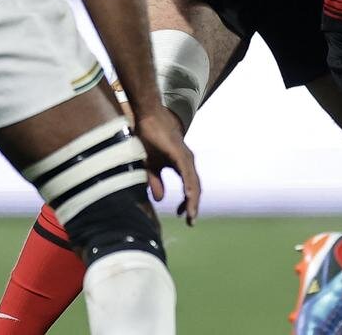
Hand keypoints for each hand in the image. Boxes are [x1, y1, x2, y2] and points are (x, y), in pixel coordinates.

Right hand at [134, 107, 200, 224]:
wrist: (146, 117)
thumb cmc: (148, 139)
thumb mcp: (150, 166)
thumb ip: (156, 182)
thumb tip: (160, 199)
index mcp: (181, 165)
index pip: (190, 187)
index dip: (188, 202)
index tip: (185, 217)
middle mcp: (187, 162)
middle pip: (195, 188)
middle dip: (193, 206)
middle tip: (191, 222)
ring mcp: (185, 157)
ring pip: (193, 183)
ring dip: (193, 200)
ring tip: (191, 215)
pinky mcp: (180, 153)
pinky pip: (186, 173)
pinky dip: (189, 186)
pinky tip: (190, 197)